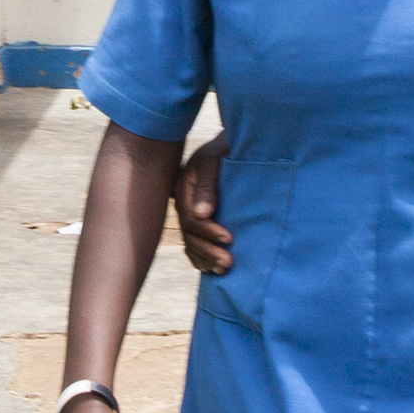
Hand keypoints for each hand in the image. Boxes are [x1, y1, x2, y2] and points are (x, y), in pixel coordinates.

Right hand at [174, 133, 233, 274]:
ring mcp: (188, 211)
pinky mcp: (198, 218)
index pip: (190, 219)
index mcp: (183, 188)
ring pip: (190, 243)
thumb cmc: (225, 147)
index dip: (208, 232)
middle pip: (189, 235)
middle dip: (208, 251)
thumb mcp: (215, 160)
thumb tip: (202, 214)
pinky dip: (201, 259)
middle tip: (229, 262)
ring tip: (224, 270)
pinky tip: (213, 269)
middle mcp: (182, 202)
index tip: (229, 238)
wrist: (230, 143)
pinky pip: (193, 245)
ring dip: (206, 259)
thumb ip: (208, 185)